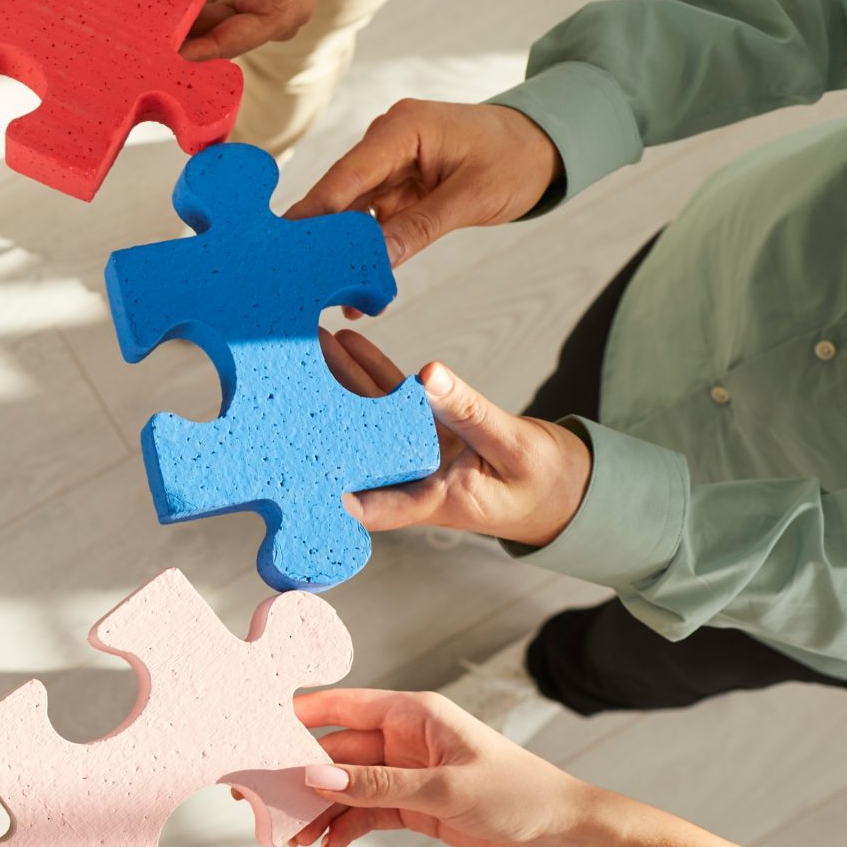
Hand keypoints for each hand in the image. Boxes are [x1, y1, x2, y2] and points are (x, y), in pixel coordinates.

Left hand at [168, 0, 389, 62]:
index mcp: (285, 7)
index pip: (229, 41)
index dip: (186, 46)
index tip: (146, 44)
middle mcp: (272, 13)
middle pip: (210, 33)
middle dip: (165, 24)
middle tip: (116, 8)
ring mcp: (258, 2)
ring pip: (204, 16)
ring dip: (165, 5)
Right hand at [288, 687, 623, 846]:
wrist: (565, 835)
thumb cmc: (520, 795)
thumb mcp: (445, 789)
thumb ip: (377, 785)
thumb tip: (318, 779)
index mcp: (413, 714)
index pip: (339, 706)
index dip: (295, 716)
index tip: (254, 732)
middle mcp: (405, 739)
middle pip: (335, 753)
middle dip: (299, 777)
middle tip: (259, 798)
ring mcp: (408, 773)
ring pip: (346, 787)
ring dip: (319, 810)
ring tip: (291, 836)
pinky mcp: (415, 805)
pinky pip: (366, 811)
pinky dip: (345, 827)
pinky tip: (327, 845)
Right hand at [291, 99, 562, 265]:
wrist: (546, 145)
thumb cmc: (516, 158)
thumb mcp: (471, 198)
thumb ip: (418, 228)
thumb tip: (373, 263)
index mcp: (401, 130)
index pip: (344, 177)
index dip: (311, 215)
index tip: (281, 248)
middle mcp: (385, 142)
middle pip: (337, 195)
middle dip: (318, 239)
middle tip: (293, 279)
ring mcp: (388, 166)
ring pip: (349, 214)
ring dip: (339, 252)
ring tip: (319, 293)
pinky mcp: (396, 188)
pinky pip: (370, 223)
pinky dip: (363, 253)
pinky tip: (353, 291)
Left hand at [320, 331, 591, 545]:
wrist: (563, 485)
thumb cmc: (544, 481)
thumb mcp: (512, 445)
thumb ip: (470, 412)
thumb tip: (428, 375)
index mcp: (431, 499)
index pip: (370, 504)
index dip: (329, 490)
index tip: (293, 472)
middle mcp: (413, 477)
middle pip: (355, 446)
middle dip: (318, 414)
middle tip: (284, 376)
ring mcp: (416, 452)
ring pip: (366, 415)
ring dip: (337, 382)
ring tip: (305, 346)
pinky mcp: (426, 428)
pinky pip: (391, 397)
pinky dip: (372, 371)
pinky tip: (347, 342)